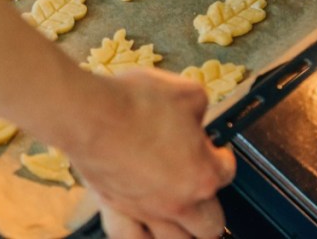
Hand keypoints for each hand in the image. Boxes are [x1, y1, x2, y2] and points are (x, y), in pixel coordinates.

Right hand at [67, 70, 235, 237]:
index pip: (227, 173)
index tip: (214, 149)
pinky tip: (143, 229)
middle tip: (202, 189)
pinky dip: (141, 236)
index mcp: (202, 173)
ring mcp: (146, 209)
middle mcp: (178, 200)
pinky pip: (131, 238)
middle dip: (211, 207)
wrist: (89, 114)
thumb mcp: (188, 92)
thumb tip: (198, 113)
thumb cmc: (133, 104)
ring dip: (183, 232)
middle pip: (210, 224)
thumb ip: (200, 109)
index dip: (222, 156)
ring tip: (182, 221)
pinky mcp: (115, 209)